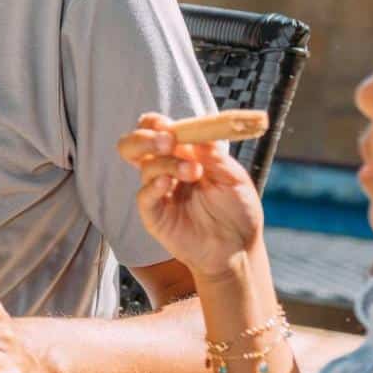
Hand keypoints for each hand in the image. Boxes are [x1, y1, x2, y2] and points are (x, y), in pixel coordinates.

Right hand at [116, 113, 264, 280]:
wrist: (238, 247)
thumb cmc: (238, 210)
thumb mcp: (234, 178)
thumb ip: (215, 156)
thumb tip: (198, 134)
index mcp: (183, 154)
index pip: (156, 129)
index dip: (156, 124)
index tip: (170, 126)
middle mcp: (165, 169)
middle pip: (134, 144)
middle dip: (146, 137)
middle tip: (168, 141)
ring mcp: (158, 192)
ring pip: (144, 166)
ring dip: (166, 162)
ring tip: (192, 171)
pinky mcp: (155, 215)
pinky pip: (144, 196)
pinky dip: (153, 186)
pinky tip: (168, 183)